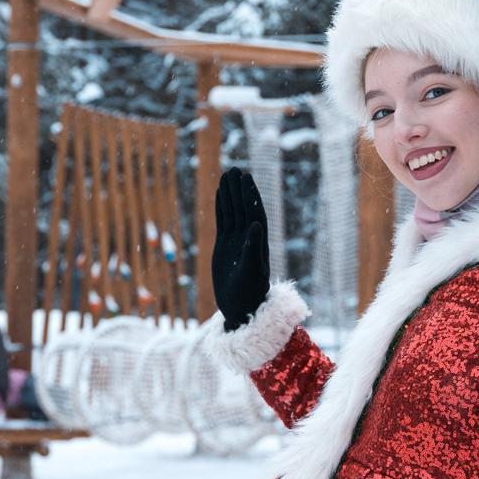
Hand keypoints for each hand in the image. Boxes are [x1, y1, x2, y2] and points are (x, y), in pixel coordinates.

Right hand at [212, 168, 269, 331]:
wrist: (240, 309)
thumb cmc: (249, 294)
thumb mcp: (251, 271)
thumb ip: (253, 248)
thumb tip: (257, 224)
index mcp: (257, 242)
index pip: (254, 213)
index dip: (250, 195)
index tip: (246, 178)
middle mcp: (248, 238)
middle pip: (243, 208)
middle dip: (239, 189)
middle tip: (235, 169)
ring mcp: (236, 241)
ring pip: (233, 212)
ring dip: (231, 194)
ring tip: (227, 175)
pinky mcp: (225, 246)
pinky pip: (224, 221)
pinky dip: (222, 207)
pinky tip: (220, 194)